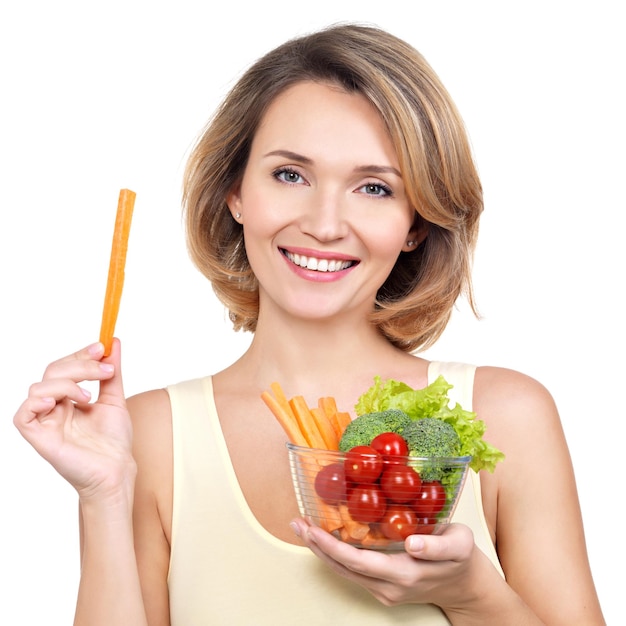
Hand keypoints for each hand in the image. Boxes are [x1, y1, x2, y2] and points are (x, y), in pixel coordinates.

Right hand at [13, 340, 135, 501]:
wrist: (116, 470)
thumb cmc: (114, 441)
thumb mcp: (115, 399)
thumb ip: (112, 372)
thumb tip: (113, 343)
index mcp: (69, 398)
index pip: (66, 366)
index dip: (81, 354)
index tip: (101, 346)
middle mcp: (54, 407)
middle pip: (53, 371)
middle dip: (79, 364)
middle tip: (103, 368)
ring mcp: (45, 421)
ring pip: (39, 387)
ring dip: (66, 383)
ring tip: (88, 395)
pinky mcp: (39, 437)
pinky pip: (24, 414)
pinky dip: (38, 401)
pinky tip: (61, 402)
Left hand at [291, 518, 482, 609]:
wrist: (466, 587)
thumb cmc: (462, 559)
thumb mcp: (460, 545)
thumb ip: (438, 547)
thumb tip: (413, 544)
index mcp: (405, 575)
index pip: (358, 562)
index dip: (331, 546)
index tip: (312, 529)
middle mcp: (389, 587)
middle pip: (343, 569)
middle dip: (317, 546)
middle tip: (297, 523)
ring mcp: (384, 591)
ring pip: (345, 572)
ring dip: (322, 551)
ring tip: (303, 528)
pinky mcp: (382, 588)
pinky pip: (353, 572)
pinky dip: (335, 555)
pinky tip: (325, 538)